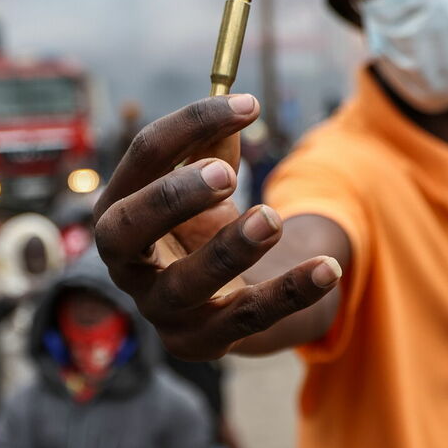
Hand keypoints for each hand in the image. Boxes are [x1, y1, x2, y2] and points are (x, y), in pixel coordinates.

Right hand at [94, 95, 340, 360]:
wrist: (221, 295)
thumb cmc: (204, 223)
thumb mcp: (207, 178)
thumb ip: (215, 141)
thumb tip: (234, 105)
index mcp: (119, 205)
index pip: (143, 158)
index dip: (191, 125)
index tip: (251, 104)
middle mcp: (125, 261)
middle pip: (127, 229)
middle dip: (173, 199)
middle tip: (226, 174)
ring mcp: (157, 307)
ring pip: (185, 283)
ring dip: (230, 249)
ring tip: (272, 217)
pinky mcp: (198, 343)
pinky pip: (245, 319)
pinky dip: (289, 293)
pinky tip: (328, 269)